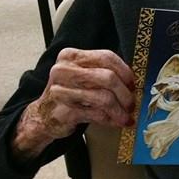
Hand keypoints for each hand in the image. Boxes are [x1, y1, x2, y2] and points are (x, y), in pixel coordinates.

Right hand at [12, 48, 134, 161]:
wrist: (44, 116)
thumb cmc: (70, 94)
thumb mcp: (83, 75)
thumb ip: (103, 72)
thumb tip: (134, 82)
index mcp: (70, 56)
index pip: (106, 57)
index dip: (125, 71)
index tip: (132, 84)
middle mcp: (63, 70)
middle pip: (108, 78)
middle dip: (125, 93)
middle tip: (132, 104)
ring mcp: (61, 91)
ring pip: (104, 98)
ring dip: (120, 110)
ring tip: (126, 116)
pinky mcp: (64, 112)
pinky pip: (97, 114)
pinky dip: (111, 119)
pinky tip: (116, 122)